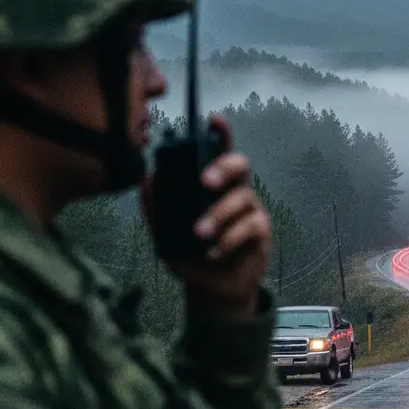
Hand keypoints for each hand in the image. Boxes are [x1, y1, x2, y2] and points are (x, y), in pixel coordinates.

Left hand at [141, 115, 271, 317]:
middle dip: (223, 168)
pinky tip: (213, 252)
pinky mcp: (260, 232)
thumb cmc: (190, 254)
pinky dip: (228, 239)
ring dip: (219, 215)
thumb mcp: (165, 235)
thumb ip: (157, 209)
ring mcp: (250, 210)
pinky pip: (249, 227)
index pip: (217, 152)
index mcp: (212, 185)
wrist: (212, 289)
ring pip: (242, 199)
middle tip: (204, 182)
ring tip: (200, 234)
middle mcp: (233, 191)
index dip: (219, 133)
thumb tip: (148, 179)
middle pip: (239, 165)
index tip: (213, 120)